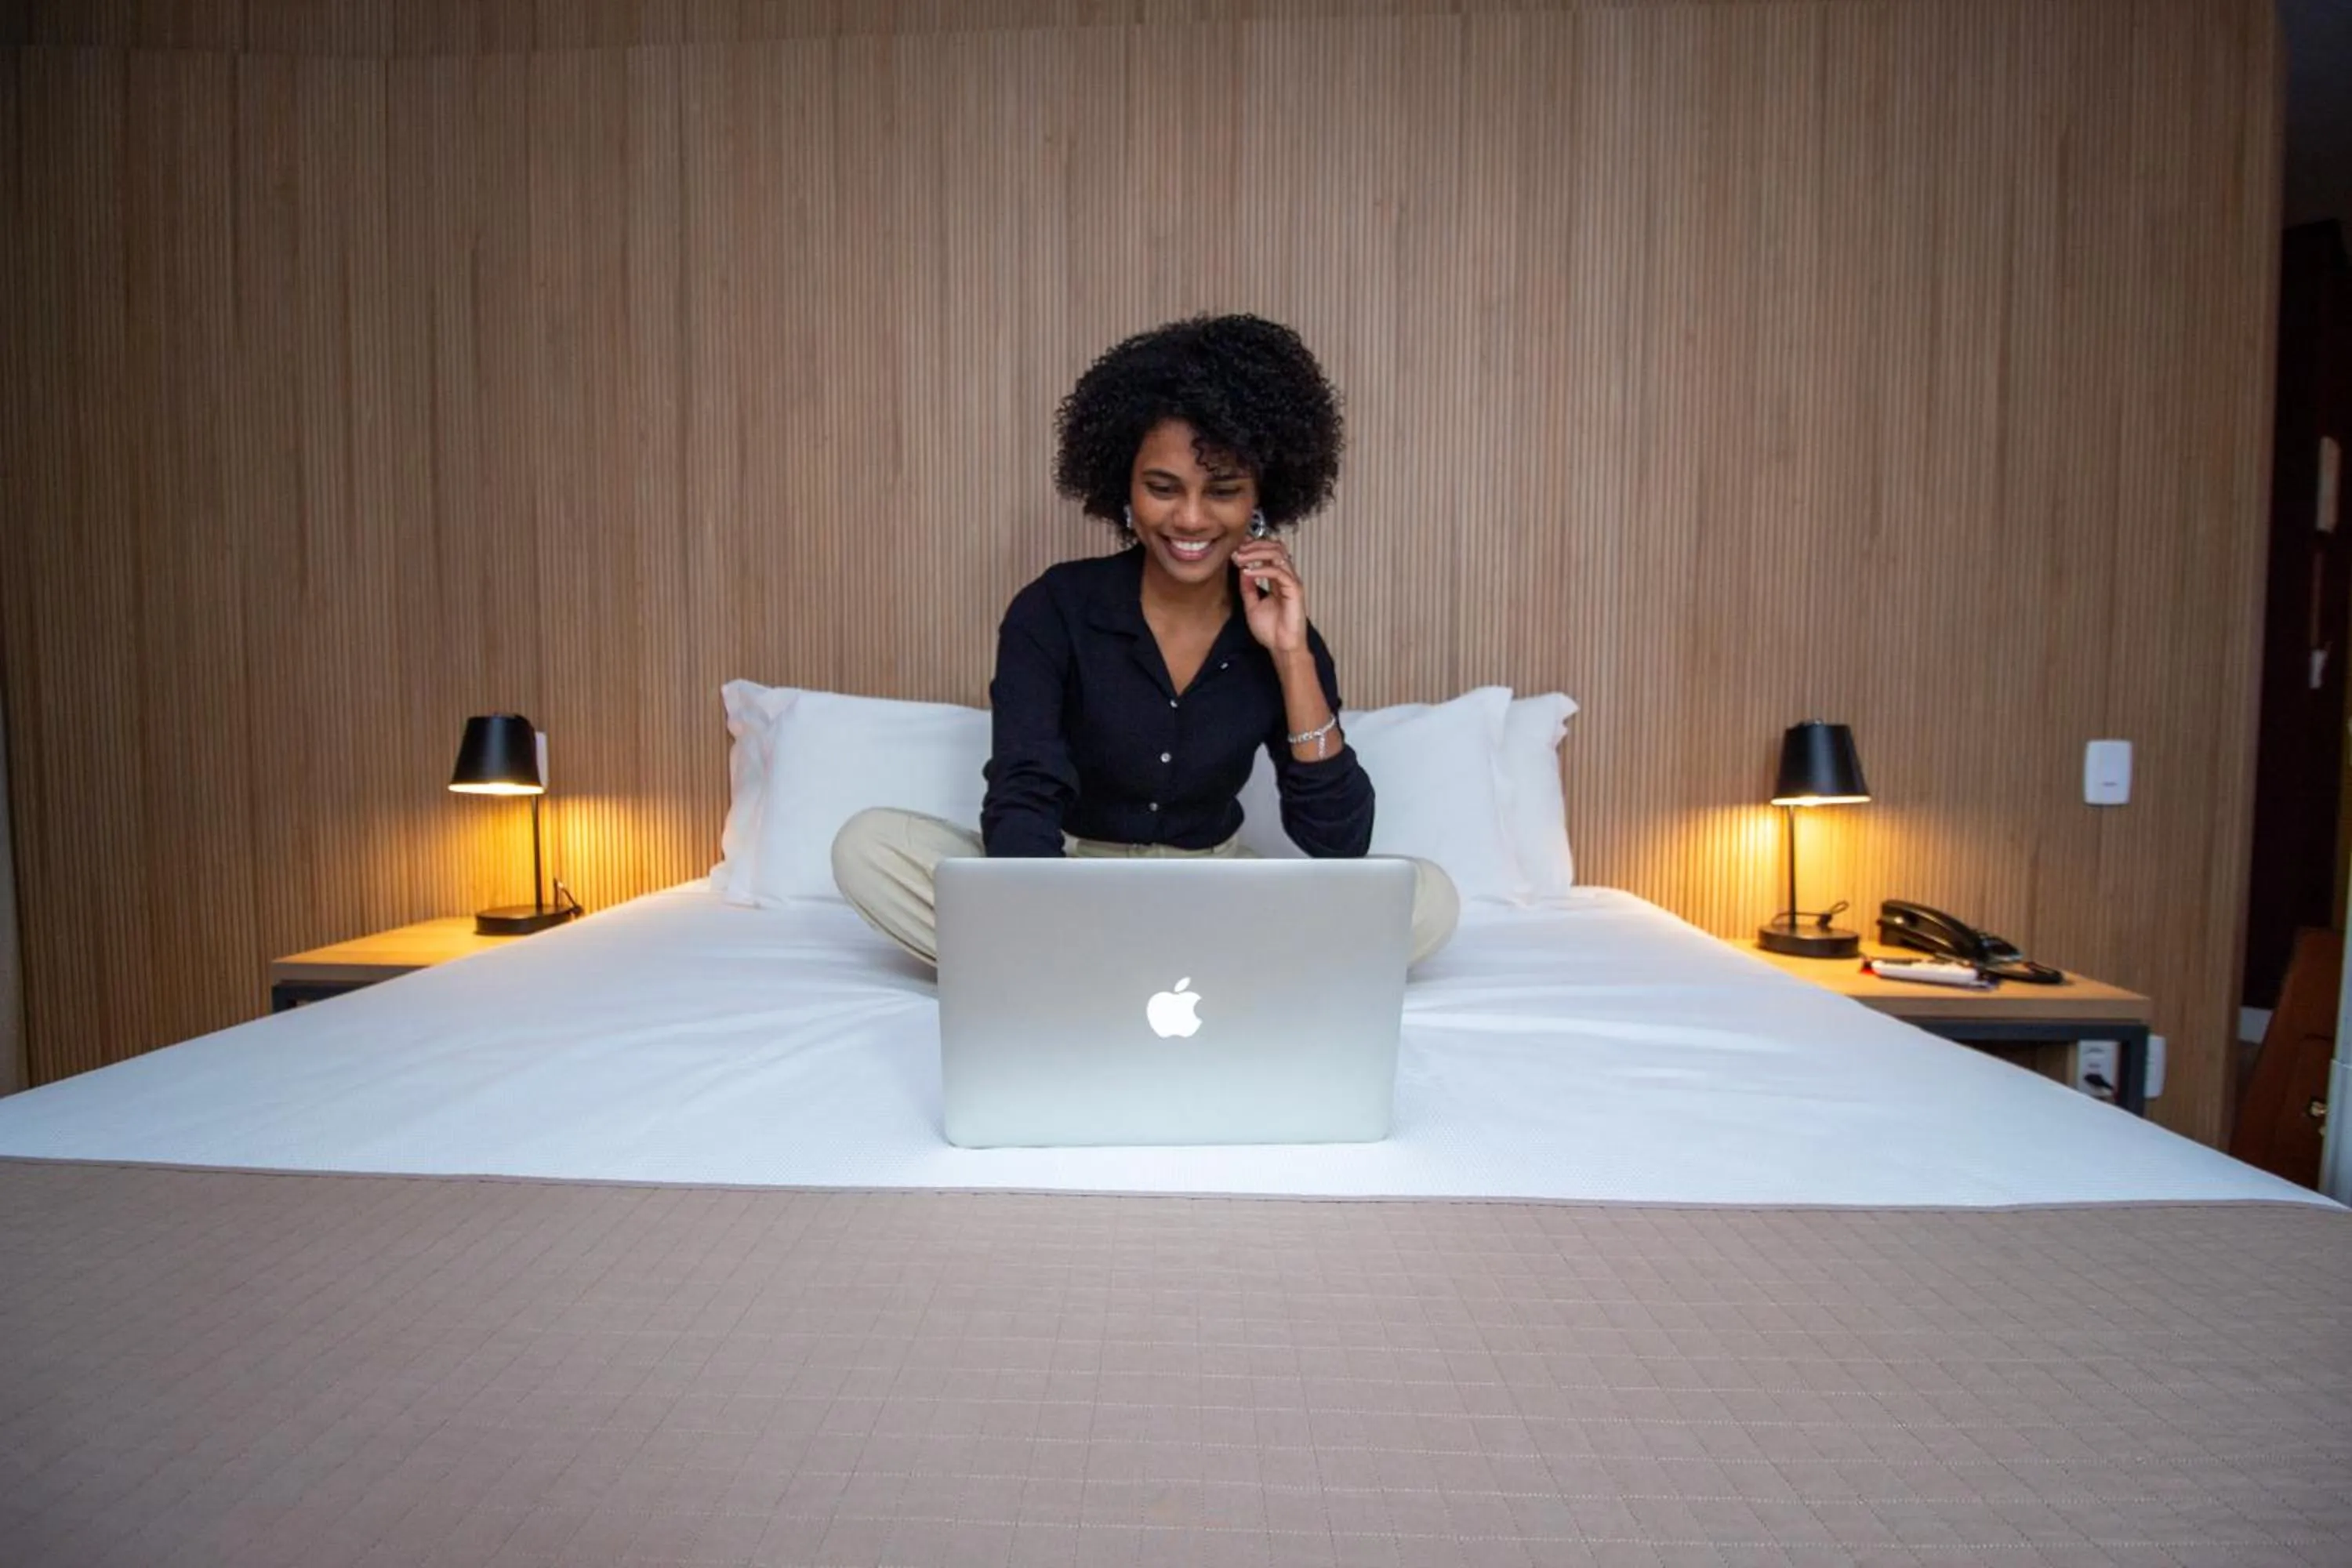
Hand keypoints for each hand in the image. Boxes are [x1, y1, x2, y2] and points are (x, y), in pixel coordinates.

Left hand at [1233, 539, 1306, 654]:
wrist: (1281, 647)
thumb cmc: (1271, 630)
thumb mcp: (1252, 604)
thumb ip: (1247, 587)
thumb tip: (1243, 569)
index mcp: (1278, 579)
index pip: (1270, 552)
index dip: (1254, 546)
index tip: (1236, 547)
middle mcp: (1286, 577)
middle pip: (1276, 547)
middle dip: (1255, 545)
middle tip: (1237, 550)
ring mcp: (1291, 582)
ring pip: (1278, 554)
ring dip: (1256, 553)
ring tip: (1240, 558)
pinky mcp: (1295, 590)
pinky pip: (1278, 572)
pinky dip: (1261, 569)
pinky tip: (1247, 572)